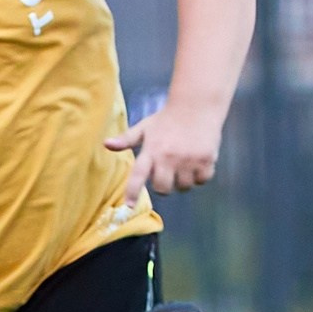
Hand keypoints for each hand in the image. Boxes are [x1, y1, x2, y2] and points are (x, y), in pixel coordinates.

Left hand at [108, 101, 224, 197]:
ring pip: (184, 187)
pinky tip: (198, 161)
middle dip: (164, 185)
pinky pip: (202, 180)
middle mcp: (168, 157)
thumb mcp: (145, 127)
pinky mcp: (206, 160)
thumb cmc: (167, 119)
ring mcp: (188, 160)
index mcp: (151, 150)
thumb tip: (106, 144)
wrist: (197, 105)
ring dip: (183, 180)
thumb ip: (127, 139)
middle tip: (167, 172)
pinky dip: (200, 175)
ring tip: (184, 164)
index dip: (132, 191)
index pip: (138, 175)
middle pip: (163, 189)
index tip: (129, 206)